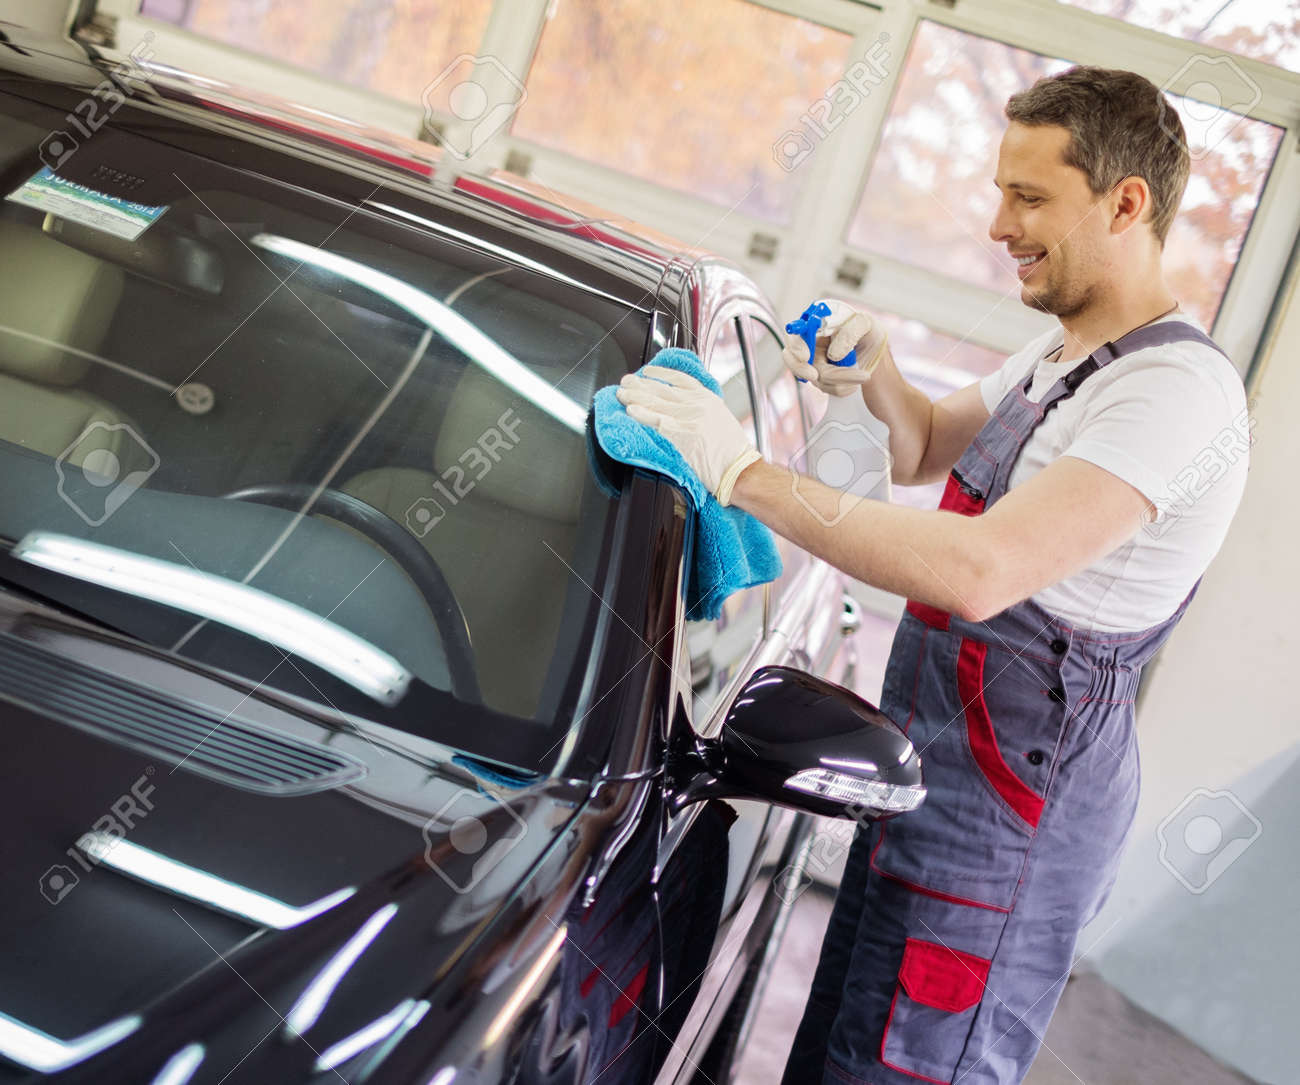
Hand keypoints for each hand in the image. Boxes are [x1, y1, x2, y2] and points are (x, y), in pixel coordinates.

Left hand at [615, 365, 762, 504]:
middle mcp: (697, 405)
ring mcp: (688, 418)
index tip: (647, 371)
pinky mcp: (681, 435)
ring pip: (656, 403)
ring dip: (635, 397)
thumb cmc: (731, 451)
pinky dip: (642, 414)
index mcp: (708, 399)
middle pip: (663, 389)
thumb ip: (700, 409)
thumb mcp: (720, 419)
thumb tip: (677, 407)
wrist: (738, 469)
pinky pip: (656, 421)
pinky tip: (630, 410)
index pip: (680, 379)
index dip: (660, 374)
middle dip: (641, 384)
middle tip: (627, 381)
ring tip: (622, 394)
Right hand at [782, 300, 889, 397]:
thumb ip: (850, 332)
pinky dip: (845, 386)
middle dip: (804, 371)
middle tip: (817, 376)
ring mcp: (815, 365)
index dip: (795, 347)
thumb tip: (833, 354)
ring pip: (817, 380)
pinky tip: (857, 377)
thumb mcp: (864, 323)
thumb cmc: (866, 331)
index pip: (794, 335)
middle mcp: (810, 346)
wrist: (875, 350)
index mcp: (815, 326)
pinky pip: (829, 388)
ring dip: (842, 379)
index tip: (804, 356)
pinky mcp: (823, 380)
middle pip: (795, 362)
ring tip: (862, 374)